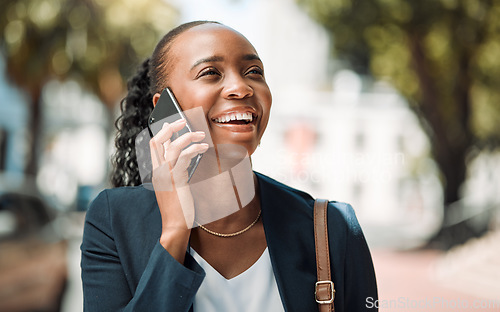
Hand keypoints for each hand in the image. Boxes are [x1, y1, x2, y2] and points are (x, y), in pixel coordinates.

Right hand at [149, 119, 208, 261]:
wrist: (174, 227)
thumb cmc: (177, 209)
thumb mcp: (173, 188)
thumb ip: (176, 173)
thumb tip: (186, 159)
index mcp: (155, 173)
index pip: (153, 146)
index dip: (162, 132)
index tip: (173, 124)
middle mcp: (157, 172)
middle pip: (157, 141)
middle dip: (170, 128)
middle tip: (183, 121)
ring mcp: (165, 176)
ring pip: (172, 146)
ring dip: (188, 137)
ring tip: (201, 135)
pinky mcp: (177, 180)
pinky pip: (184, 157)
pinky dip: (194, 149)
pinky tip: (204, 148)